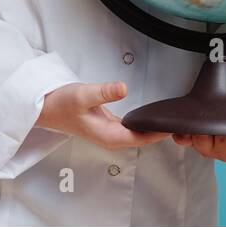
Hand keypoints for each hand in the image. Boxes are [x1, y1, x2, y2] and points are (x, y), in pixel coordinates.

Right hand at [36, 81, 170, 149]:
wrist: (44, 107)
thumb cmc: (60, 103)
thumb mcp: (83, 94)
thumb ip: (104, 92)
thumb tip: (123, 88)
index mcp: (109, 136)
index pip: (142, 137)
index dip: (160, 132)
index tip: (176, 124)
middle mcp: (111, 137)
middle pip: (144, 139)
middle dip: (162, 132)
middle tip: (182, 121)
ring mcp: (109, 133)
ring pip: (138, 134)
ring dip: (154, 129)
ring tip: (172, 119)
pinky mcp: (107, 125)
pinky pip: (131, 128)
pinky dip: (143, 124)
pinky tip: (151, 116)